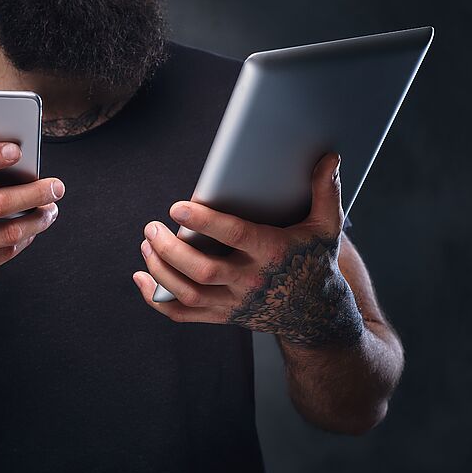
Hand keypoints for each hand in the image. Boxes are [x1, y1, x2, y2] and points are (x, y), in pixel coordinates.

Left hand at [133, 153, 363, 345]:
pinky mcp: (222, 316)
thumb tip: (329, 156)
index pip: (234, 237)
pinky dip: (157, 298)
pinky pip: (182, 313)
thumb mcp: (326, 227)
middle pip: (202, 271)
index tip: (178, 205)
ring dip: (160, 269)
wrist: (315, 314)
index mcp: (272, 254)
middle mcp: (250, 282)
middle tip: (150, 227)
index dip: (205, 221)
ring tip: (146, 243)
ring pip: (187, 292)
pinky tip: (142, 276)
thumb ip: (325, 191)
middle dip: (170, 249)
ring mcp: (234, 303)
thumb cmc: (316, 262)